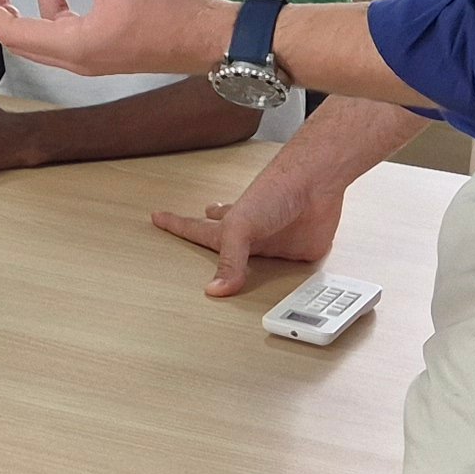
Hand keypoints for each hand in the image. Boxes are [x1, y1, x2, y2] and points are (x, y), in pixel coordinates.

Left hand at [0, 0, 242, 78]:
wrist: (215, 39)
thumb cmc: (175, 7)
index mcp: (76, 44)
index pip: (13, 32)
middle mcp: (80, 57)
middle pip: (24, 36)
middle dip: (2, 6)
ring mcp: (96, 54)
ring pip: (52, 28)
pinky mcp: (111, 47)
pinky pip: (78, 23)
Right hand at [153, 147, 351, 297]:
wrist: (317, 183)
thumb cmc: (276, 190)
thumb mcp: (241, 227)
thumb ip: (230, 261)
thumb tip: (215, 290)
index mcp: (230, 228)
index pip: (197, 230)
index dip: (176, 224)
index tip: (157, 216)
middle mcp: (250, 236)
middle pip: (227, 245)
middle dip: (211, 239)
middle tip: (197, 230)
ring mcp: (275, 244)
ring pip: (258, 260)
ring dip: (251, 264)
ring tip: (239, 265)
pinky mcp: (300, 252)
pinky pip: (292, 270)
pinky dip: (291, 278)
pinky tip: (290, 278)